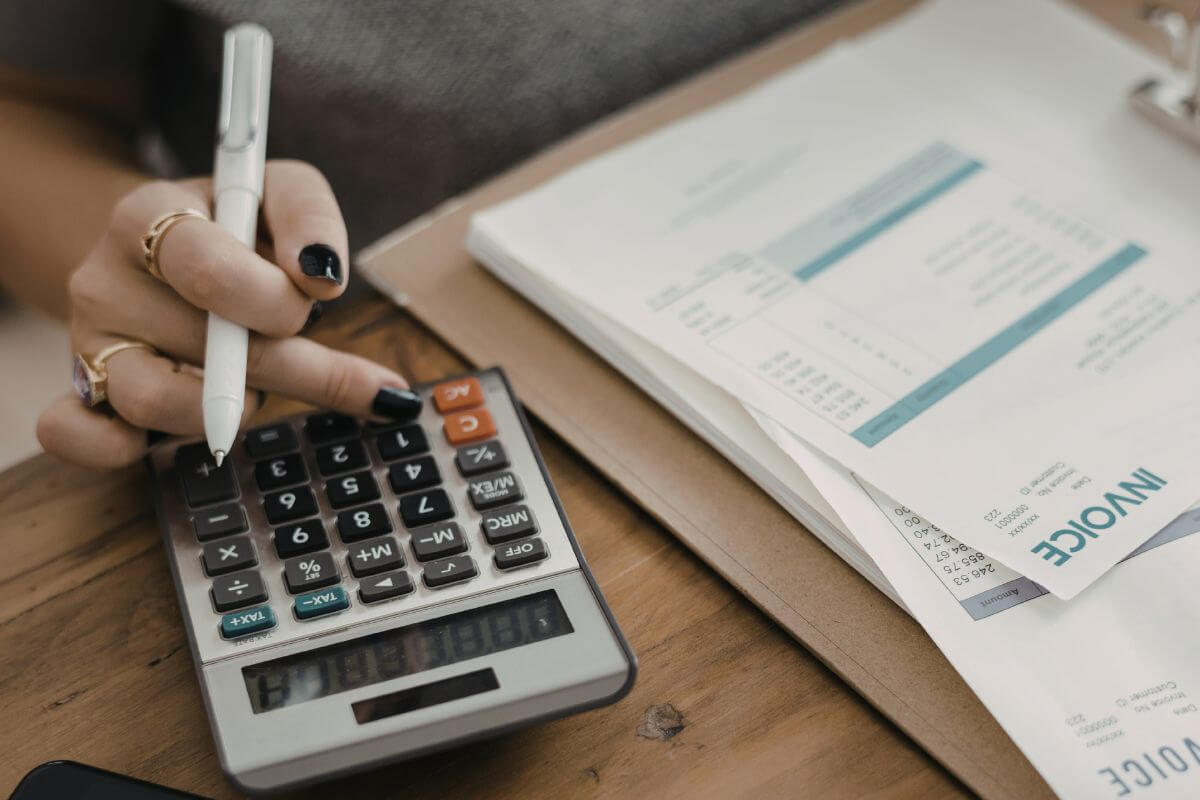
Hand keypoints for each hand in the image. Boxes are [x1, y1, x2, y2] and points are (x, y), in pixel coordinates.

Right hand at [37, 161, 418, 468]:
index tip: (321, 297)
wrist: (157, 248)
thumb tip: (323, 278)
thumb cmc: (233, 225)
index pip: (204, 267)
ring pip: (153, 401)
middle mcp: (104, 281)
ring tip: (263, 386)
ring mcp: (89, 343)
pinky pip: (81, 437)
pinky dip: (127, 448)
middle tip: (365, 384)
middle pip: (206, 346)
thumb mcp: (277, 193)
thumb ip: (310, 217)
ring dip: (234, 408)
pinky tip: (198, 432)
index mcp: (146, 217)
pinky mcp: (82, 396)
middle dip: (299, 367)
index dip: (273, 298)